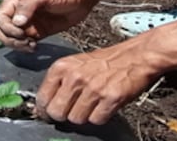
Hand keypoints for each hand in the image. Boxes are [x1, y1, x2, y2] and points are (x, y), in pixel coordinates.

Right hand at [0, 0, 92, 50]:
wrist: (79, 0)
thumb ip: (28, 6)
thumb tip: (16, 22)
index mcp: (14, 1)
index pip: (0, 18)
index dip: (7, 28)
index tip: (21, 32)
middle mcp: (16, 13)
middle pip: (1, 30)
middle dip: (10, 38)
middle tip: (25, 40)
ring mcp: (25, 24)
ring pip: (10, 39)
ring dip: (17, 45)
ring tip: (31, 45)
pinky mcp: (35, 33)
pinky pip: (22, 43)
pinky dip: (25, 48)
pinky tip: (35, 46)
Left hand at [35, 45, 158, 124]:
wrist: (134, 56)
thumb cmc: (104, 61)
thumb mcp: (74, 64)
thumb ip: (59, 82)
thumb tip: (44, 106)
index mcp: (62, 67)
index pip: (42, 98)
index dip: (45, 110)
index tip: (48, 113)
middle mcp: (74, 77)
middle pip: (57, 113)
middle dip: (64, 115)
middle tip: (73, 109)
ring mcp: (92, 88)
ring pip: (76, 119)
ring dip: (84, 116)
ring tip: (92, 103)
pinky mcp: (110, 98)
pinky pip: (96, 120)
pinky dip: (100, 117)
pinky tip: (104, 105)